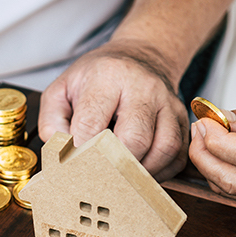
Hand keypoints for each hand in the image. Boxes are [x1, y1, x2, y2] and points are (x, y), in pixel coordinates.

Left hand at [38, 41, 188, 178]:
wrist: (141, 56)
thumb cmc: (99, 77)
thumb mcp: (63, 87)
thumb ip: (53, 121)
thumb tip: (61, 154)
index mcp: (108, 76)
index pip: (92, 123)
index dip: (81, 152)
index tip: (73, 168)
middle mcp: (143, 87)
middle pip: (135, 139)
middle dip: (114, 167)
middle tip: (99, 180)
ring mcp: (168, 103)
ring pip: (164, 149)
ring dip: (141, 173)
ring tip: (122, 179)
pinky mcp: (182, 119)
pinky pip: (177, 155)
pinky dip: (160, 172)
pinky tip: (141, 171)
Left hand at [188, 90, 235, 201]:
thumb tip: (220, 121)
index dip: (219, 141)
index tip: (204, 121)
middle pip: (235, 182)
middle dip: (205, 156)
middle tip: (197, 128)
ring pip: (232, 191)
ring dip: (208, 165)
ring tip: (204, 135)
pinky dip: (220, 173)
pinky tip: (216, 151)